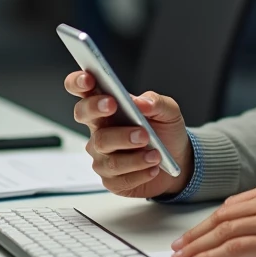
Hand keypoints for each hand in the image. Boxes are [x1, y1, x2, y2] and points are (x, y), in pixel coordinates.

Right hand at [65, 71, 192, 198]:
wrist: (177, 161)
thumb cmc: (165, 132)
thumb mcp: (168, 112)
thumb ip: (156, 102)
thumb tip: (141, 102)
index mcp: (108, 106)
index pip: (83, 90)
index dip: (78, 82)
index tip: (88, 78)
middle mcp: (99, 129)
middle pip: (83, 114)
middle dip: (96, 108)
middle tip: (115, 106)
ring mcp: (101, 155)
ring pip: (104, 148)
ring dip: (130, 150)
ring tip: (154, 152)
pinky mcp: (110, 179)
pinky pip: (118, 176)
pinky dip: (139, 171)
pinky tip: (153, 167)